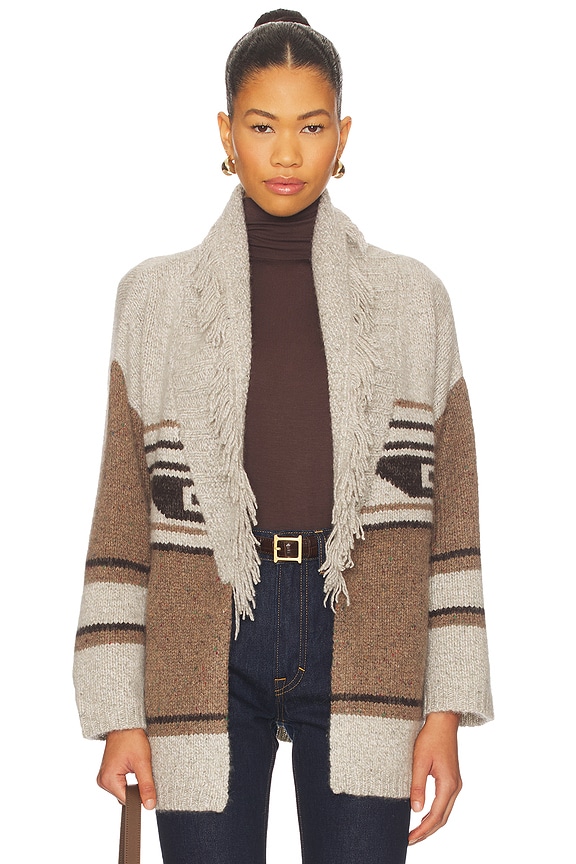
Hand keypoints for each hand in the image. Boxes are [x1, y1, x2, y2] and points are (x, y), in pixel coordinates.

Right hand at [97, 728, 156, 809]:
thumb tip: (149, 805)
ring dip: (133, 783)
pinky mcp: (109, 772)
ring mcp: (105, 776)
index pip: (126, 800)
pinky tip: (132, 767)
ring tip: (136, 767)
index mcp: (108, 780)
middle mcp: (103, 780)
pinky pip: (120, 782)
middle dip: (136, 788)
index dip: (140, 797)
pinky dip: (129, 779)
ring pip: (123, 789)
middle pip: (124, 796)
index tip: (149, 791)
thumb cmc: (131, 738)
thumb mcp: (142, 762)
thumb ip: (146, 786)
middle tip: (142, 772)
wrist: (125, 724)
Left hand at [408, 711, 461, 844]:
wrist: (443, 722)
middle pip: (443, 818)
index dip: (423, 830)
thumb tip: (415, 810)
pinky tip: (424, 815)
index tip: (409, 838)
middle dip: (427, 832)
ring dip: (431, 824)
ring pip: (445, 812)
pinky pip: (445, 803)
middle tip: (410, 840)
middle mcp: (455, 787)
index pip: (436, 816)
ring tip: (415, 832)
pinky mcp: (452, 779)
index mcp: (448, 784)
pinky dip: (435, 813)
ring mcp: (455, 783)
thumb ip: (418, 786)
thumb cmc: (431, 738)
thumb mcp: (419, 761)